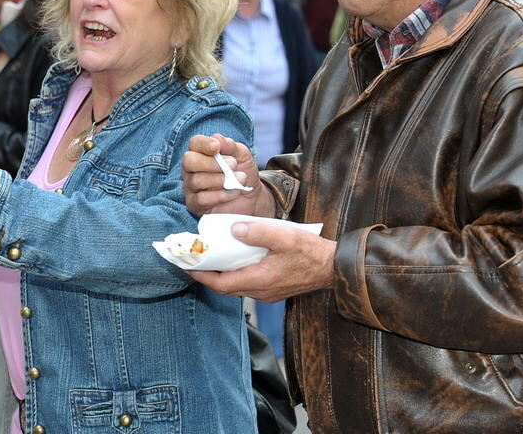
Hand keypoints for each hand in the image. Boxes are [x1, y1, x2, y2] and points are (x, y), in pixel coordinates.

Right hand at [182, 133, 270, 216]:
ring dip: (221, 180)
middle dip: (211, 163)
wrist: (251, 197)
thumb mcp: (242, 155)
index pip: (194, 143)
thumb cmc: (242, 172)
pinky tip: (233, 192)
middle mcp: (191, 168)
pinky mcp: (194, 204)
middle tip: (233, 165)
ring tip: (239, 179)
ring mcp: (190, 187)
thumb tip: (217, 138)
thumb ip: (230, 145)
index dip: (204, 144)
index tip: (217, 148)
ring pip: (196, 180)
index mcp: (200, 152)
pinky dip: (220, 195)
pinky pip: (201, 199)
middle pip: (189, 161)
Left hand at [189, 222, 336, 301]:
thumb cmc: (311, 252)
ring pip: (236, 287)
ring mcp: (268, 293)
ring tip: (210, 259)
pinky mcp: (274, 290)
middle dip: (207, 276)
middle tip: (193, 261)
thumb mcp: (284, 236)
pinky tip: (234, 261)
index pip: (221, 284)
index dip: (201, 275)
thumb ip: (258, 232)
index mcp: (259, 280)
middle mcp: (261, 291)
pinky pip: (247, 285)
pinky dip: (235, 275)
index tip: (186, 265)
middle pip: (225, 288)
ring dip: (221, 276)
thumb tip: (234, 228)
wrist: (335, 268)